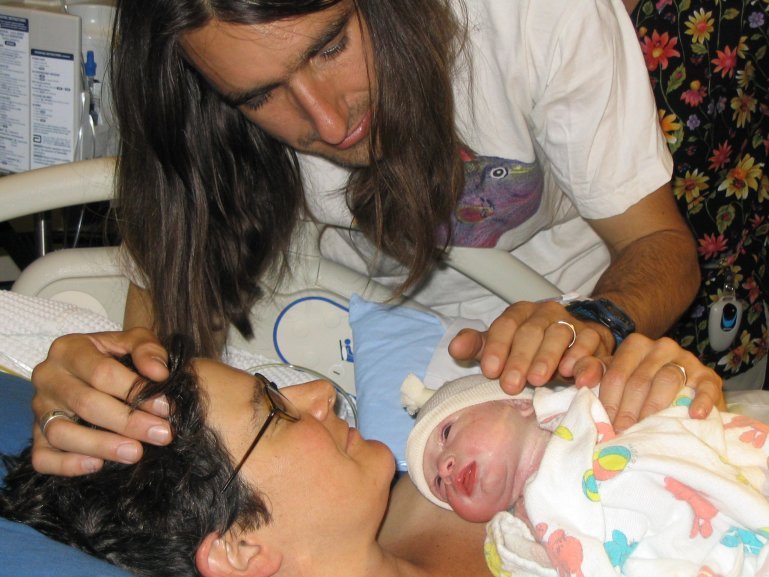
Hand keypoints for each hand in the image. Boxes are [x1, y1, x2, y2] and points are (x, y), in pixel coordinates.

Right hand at [30, 328, 171, 475]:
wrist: (98, 369)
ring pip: (61, 432)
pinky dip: (67, 465)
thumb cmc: (119, 356)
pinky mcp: (36, 436)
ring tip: (135, 453)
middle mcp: (48, 377)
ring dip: (101, 445)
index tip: (165, 407)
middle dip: (128, 421)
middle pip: (85, 403)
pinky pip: (42, 457)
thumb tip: (159, 374)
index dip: (135, 391)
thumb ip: (148, 350)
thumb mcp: (135, 341)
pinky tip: (98, 465)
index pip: (102, 373)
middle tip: (161, 434)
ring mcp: (39, 409)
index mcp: (69, 349)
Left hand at [448, 300, 613, 392]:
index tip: (490, 370)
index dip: (497, 346)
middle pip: (532, 331)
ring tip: (538, 380)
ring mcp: (572, 324)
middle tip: (511, 385)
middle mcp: (546, 314)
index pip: (506, 324)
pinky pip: (591, 345)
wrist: (575, 342)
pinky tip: (573, 376)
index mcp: (521, 313)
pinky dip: (583, 360)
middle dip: (520, 358)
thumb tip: (454, 348)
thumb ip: (478, 346)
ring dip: (548, 357)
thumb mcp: (501, 347)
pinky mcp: (596, 338)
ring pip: (560, 334)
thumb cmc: (530, 350)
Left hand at [572, 333, 723, 431]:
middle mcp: (661, 347)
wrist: (683, 392)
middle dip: (628, 410)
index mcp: (634, 345)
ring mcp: (687, 360)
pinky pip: (705, 386)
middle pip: (639, 380)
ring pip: (667, 380)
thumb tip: (580, 382)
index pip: (616, 374)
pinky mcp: (710, 376)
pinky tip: (694, 415)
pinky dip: (700, 400)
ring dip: (654, 409)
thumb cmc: (640, 388)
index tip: (606, 425)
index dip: (610, 402)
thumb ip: (592, 371)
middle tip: (623, 434)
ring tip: (647, 431)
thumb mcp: (615, 376)